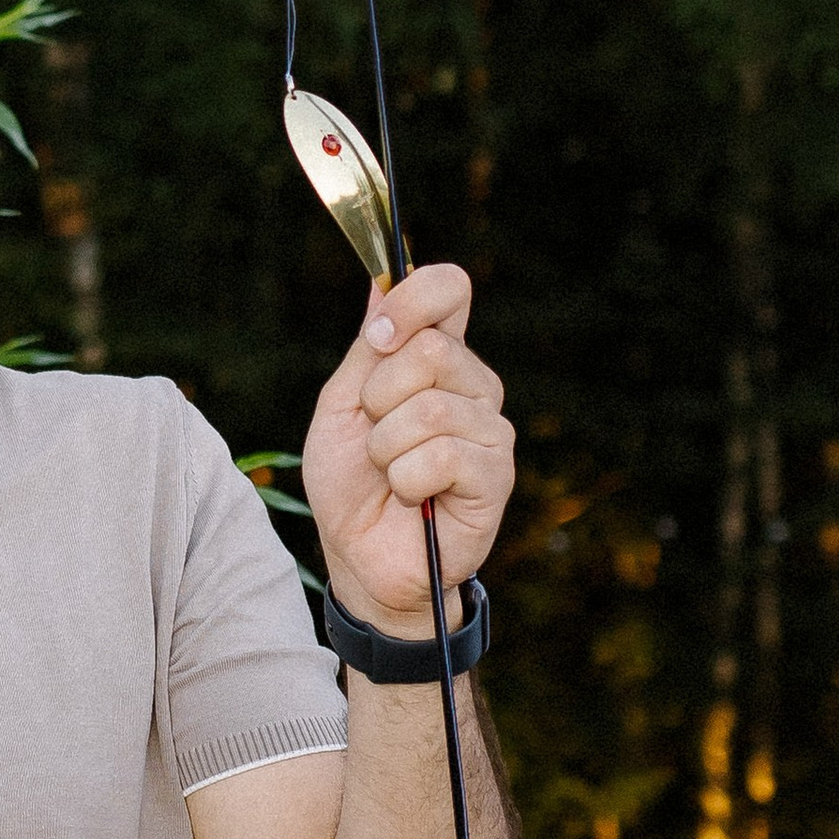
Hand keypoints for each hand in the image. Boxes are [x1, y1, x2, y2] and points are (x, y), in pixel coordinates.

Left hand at [302, 260, 514, 632]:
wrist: (361, 558)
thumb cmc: (351, 484)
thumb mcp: (341, 408)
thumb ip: (367, 349)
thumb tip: (380, 281)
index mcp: (437, 358)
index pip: (449, 289)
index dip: (413, 300)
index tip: (376, 337)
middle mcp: (472, 385)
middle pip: (432, 350)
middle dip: (379, 398)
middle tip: (375, 435)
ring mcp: (490, 428)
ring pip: (430, 409)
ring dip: (387, 448)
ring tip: (390, 473)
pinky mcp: (496, 474)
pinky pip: (442, 455)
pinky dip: (407, 480)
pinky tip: (413, 498)